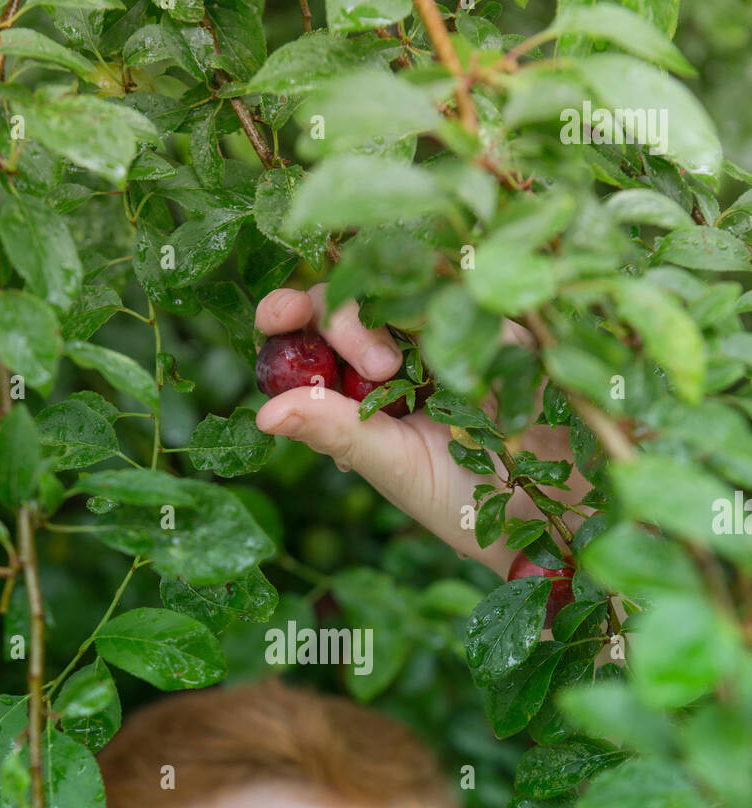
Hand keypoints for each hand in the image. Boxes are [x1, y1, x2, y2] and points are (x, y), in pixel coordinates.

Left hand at [254, 284, 582, 576]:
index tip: (280, 315)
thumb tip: (262, 414)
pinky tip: (447, 332)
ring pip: (406, 279)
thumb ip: (335, 434)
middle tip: (375, 366)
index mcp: (366, 381)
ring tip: (396, 363)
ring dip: (392, 309)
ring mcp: (456, 329)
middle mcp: (406, 347)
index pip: (316, 325)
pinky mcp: (509, 323)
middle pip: (357, 290)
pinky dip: (451, 299)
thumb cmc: (469, 505)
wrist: (554, 518)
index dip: (290, 309)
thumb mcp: (394, 469)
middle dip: (347, 316)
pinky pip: (472, 288)